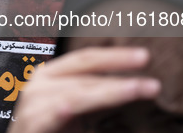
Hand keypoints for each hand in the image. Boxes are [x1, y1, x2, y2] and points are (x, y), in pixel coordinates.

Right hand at [6, 47, 160, 132]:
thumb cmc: (51, 131)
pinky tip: (71, 107)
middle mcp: (40, 84)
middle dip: (118, 69)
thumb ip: (93, 96)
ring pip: (76, 92)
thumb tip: (128, 86)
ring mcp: (33, 103)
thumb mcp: (77, 110)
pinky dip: (63, 108)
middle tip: (151, 78)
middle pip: (83, 69)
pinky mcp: (32, 124)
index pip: (85, 59)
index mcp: (51, 76)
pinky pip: (53, 113)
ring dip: (109, 91)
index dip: (114, 56)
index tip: (143, 57)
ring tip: (136, 90)